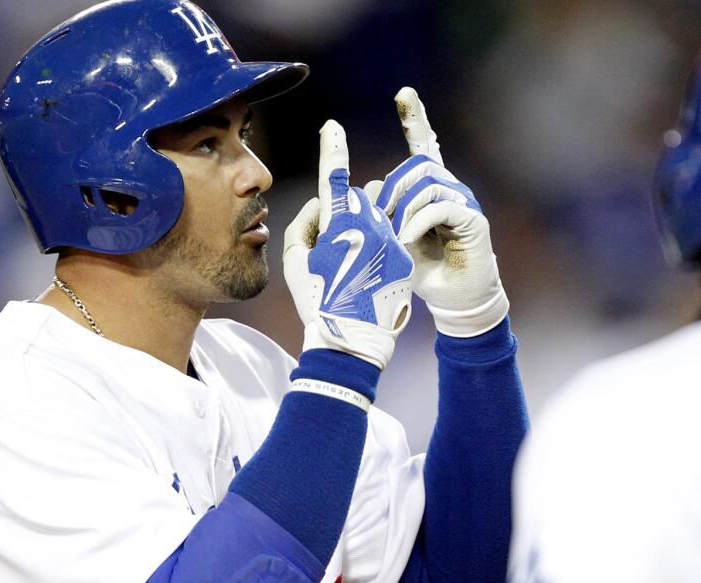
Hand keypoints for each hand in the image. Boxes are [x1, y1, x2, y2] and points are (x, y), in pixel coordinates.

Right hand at [283, 120, 413, 369]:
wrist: (354, 339)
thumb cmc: (318, 301)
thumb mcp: (296, 263)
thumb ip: (304, 224)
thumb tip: (322, 205)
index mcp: (340, 226)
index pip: (334, 179)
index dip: (332, 150)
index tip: (332, 126)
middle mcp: (369, 226)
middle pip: (358, 201)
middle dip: (346, 216)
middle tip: (336, 252)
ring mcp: (390, 240)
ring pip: (377, 217)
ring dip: (365, 231)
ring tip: (355, 267)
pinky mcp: (404, 255)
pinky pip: (391, 237)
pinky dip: (379, 248)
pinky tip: (370, 276)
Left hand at [367, 87, 508, 337]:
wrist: (454, 300)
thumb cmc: (422, 271)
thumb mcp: (391, 239)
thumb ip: (380, 212)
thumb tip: (364, 189)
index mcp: (428, 189)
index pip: (423, 145)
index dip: (415, 119)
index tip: (404, 93)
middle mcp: (449, 188)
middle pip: (416, 165)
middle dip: (392, 190)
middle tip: (381, 221)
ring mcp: (463, 201)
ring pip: (426, 183)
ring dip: (402, 208)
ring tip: (395, 236)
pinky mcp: (472, 219)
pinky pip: (440, 205)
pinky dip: (417, 222)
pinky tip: (408, 240)